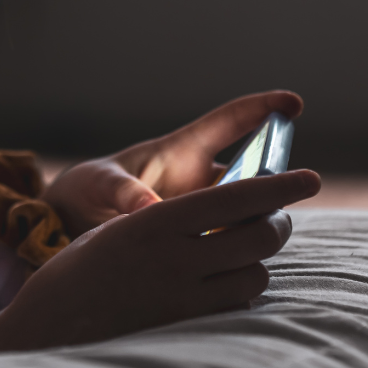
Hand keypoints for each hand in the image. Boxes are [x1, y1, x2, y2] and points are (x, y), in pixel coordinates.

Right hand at [0, 168, 321, 353]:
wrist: (52, 321)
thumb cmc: (83, 265)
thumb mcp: (122, 227)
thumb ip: (173, 218)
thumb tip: (228, 209)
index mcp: (157, 220)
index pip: (237, 196)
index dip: (280, 185)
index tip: (311, 178)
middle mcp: (174, 257)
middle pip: (259, 236)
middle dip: (278, 224)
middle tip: (277, 219)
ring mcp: (182, 297)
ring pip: (255, 274)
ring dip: (259, 261)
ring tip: (246, 252)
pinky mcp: (186, 326)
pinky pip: (237, 305)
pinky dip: (243, 289)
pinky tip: (228, 282)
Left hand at [42, 91, 304, 237]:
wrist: (73, 222)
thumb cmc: (90, 189)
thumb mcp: (101, 184)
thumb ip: (124, 192)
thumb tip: (148, 208)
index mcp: (182, 150)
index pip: (230, 122)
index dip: (263, 108)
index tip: (295, 103)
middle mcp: (201, 178)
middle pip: (253, 173)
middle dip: (274, 179)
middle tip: (289, 191)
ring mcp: (204, 210)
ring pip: (248, 210)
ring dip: (258, 219)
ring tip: (254, 233)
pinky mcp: (200, 238)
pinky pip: (231, 241)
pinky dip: (237, 248)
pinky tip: (235, 264)